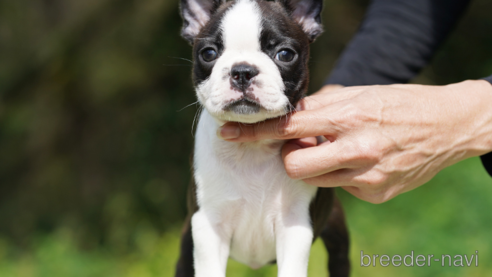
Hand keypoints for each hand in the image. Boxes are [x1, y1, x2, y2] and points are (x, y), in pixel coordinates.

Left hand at [218, 80, 491, 202]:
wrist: (448, 127)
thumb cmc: (399, 104)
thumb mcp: (360, 93)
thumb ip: (322, 107)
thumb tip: (291, 117)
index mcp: (348, 115)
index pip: (288, 126)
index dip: (255, 132)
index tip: (230, 134)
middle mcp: (356, 148)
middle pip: (293, 165)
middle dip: (289, 157)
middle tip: (301, 146)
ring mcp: (366, 175)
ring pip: (315, 179)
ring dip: (317, 165)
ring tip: (340, 149)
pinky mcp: (375, 193)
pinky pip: (340, 188)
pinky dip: (342, 175)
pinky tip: (362, 162)